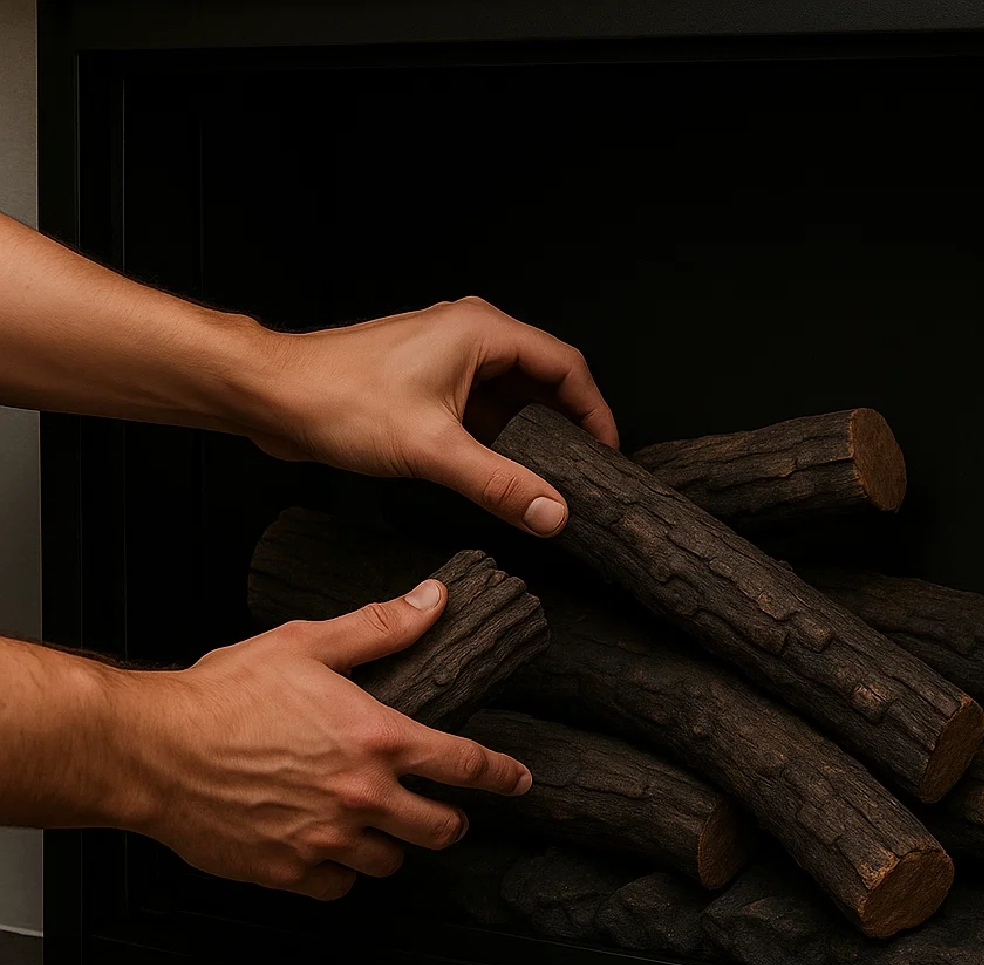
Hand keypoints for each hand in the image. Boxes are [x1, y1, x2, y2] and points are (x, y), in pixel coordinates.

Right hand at [110, 580, 532, 899]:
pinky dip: (342, 873)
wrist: (151, 747)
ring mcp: (326, 839)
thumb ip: (380, 627)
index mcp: (377, 740)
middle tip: (446, 814)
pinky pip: (338, 887)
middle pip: (440, 828)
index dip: (501, 775)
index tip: (519, 782)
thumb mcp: (307, 644)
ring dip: (394, 846)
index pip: (464, 765)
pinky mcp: (287, 870)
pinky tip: (331, 850)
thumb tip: (433, 600)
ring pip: (390, 862)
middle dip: (451, 821)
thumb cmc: (225, 693)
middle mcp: (361, 796)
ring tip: (382, 828)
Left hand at [255, 296, 618, 535]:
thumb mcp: (432, 449)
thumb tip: (553, 512)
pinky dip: (497, 442)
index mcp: (481, 331)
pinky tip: (502, 477)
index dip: (595, 411)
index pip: (565, 366)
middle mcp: (469, 337)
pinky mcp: (425, 385)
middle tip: (584, 474)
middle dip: (566, 428)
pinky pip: (480, 411)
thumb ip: (499, 483)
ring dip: (530, 438)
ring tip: (549, 482)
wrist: (271, 395)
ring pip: (510, 399)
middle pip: (542, 381)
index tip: (608, 454)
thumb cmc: (338, 398)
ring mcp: (446, 360)